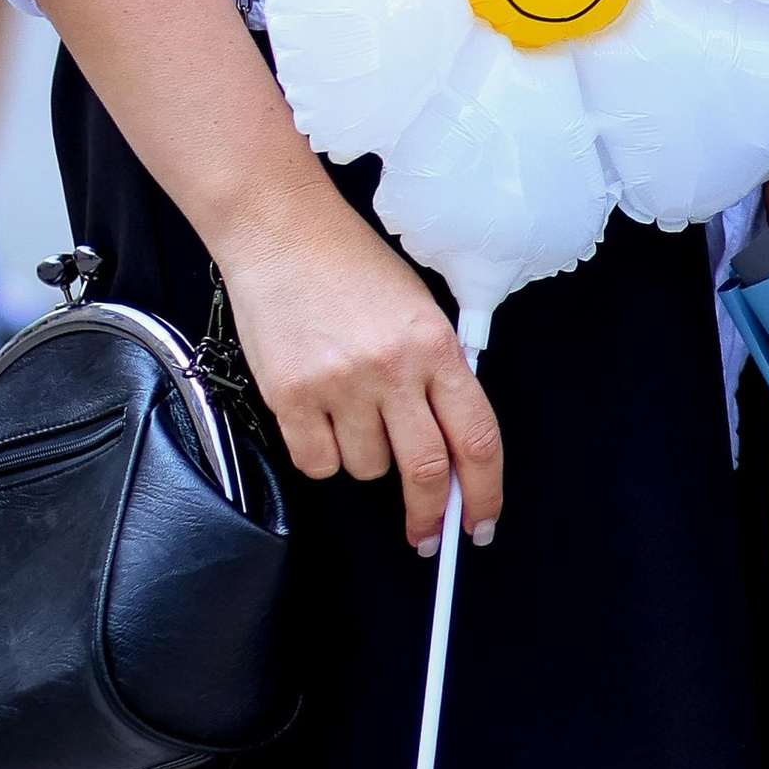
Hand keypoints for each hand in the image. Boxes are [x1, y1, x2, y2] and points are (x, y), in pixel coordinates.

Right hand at [218, 186, 503, 552]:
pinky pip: (317, 463)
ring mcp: (340, 385)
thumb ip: (439, 370)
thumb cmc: (353, 265)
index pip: (478, 437)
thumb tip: (454, 445)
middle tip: (427, 535)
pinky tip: (321, 418)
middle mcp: (393, 369)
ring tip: (354, 411)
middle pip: (427, 470)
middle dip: (432, 515)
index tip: (481, 522)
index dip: (486, 491)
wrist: (282, 233)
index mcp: (436, 345)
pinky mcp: (291, 396)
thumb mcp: (419, 307)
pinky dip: (323, 455)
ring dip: (367, 459)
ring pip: (367, 469)